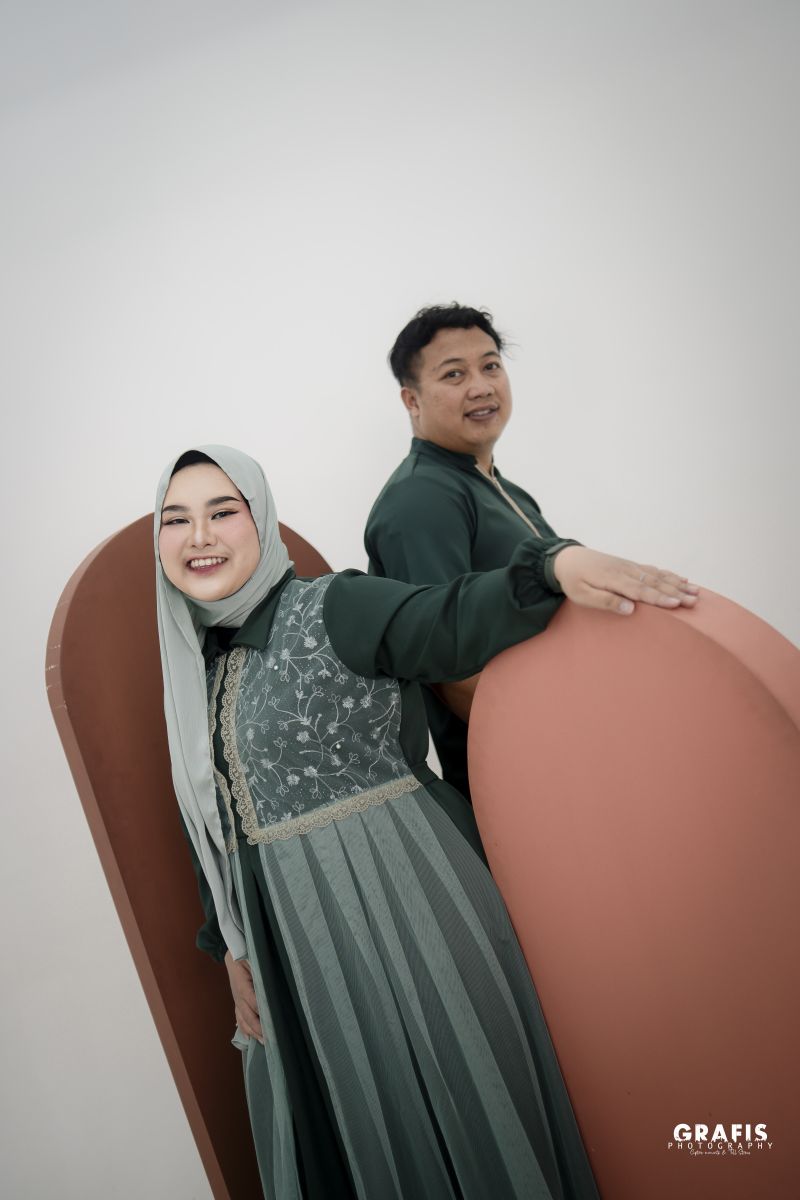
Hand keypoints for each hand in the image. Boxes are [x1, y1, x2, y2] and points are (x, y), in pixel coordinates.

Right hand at [224, 951, 263, 1043]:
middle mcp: (238, 995)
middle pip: (248, 1016)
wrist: (233, 952)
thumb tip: (272, 987)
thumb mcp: (254, 960)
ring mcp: (236, 999)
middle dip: (259, 1029)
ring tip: (263, 1041)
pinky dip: (244, 1028)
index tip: (272, 1023)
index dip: (262, 1013)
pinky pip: (239, 1016)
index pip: (253, 1002)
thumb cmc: (246, 954)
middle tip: (271, 1039)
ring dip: (252, 1032)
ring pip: (243, 1019)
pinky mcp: (237, 1000)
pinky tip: (248, 1036)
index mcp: (242, 984)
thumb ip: (261, 973)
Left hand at [553, 546, 698, 615]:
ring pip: (658, 576)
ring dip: (678, 584)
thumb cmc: (573, 580)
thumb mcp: (582, 595)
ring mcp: (630, 567)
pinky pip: (654, 570)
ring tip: (696, 592)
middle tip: (694, 601)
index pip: (641, 590)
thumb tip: (630, 609)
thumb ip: (606, 601)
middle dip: (676, 592)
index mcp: (614, 579)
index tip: (676, 604)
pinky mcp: (631, 566)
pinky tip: (682, 579)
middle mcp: (626, 571)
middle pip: (655, 583)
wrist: (568, 558)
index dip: (659, 598)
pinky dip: (670, 575)